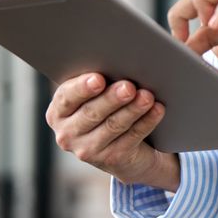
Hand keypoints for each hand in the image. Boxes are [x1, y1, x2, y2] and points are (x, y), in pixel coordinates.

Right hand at [45, 72, 178, 188]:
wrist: (124, 146)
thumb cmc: (109, 105)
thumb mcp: (99, 92)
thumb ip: (102, 76)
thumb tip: (123, 57)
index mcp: (59, 111)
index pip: (67, 97)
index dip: (82, 88)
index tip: (98, 78)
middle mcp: (67, 133)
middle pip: (91, 113)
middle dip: (112, 98)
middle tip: (129, 86)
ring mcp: (87, 150)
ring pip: (113, 126)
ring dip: (132, 109)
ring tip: (147, 96)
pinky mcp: (112, 159)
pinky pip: (131, 138)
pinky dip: (147, 122)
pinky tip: (157, 109)